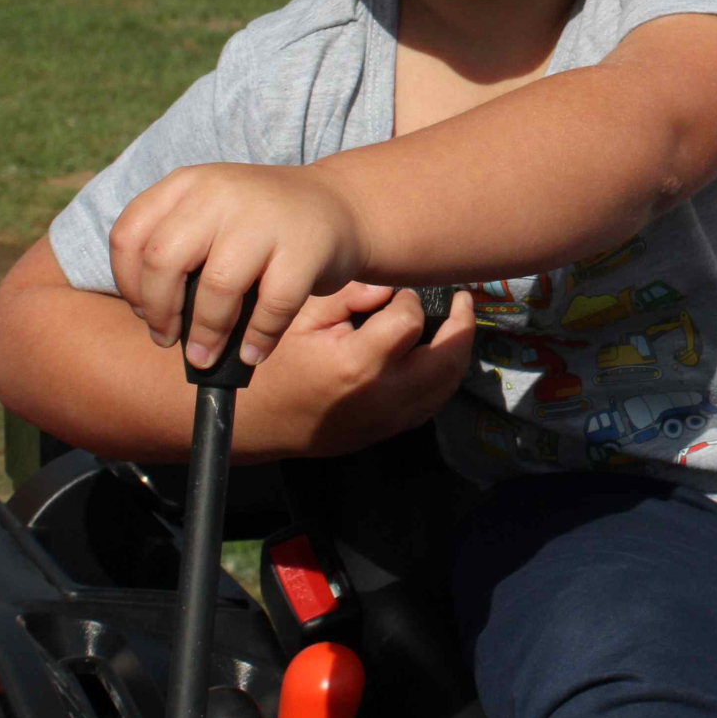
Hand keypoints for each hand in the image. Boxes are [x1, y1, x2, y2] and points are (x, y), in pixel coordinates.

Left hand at [108, 162, 365, 368]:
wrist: (340, 206)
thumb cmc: (261, 226)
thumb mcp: (211, 215)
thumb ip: (177, 249)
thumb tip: (155, 320)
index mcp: (189, 183)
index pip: (129, 234)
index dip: (127, 284)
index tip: (143, 312)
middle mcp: (221, 191)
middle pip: (163, 261)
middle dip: (159, 313)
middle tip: (167, 339)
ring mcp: (266, 217)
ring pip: (216, 286)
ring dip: (206, 334)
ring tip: (206, 356)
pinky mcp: (306, 247)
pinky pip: (272, 305)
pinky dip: (258, 338)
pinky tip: (252, 353)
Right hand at [248, 283, 477, 457]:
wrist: (253, 424)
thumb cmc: (272, 367)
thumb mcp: (300, 319)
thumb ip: (348, 297)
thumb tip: (389, 285)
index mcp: (358, 365)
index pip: (409, 322)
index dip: (411, 300)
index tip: (400, 292)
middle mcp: (383, 397)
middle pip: (447, 360)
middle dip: (463, 325)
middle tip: (463, 300)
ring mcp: (389, 421)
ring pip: (446, 387)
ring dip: (459, 353)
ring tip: (457, 324)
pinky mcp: (388, 432)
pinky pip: (430, 404)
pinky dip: (442, 378)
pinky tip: (437, 356)